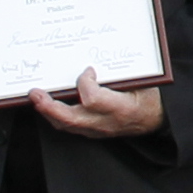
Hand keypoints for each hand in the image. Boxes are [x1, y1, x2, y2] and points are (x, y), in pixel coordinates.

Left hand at [34, 70, 165, 138]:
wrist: (157, 120)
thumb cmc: (150, 97)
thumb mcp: (141, 81)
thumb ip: (118, 74)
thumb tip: (94, 60)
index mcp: (122, 108)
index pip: (93, 100)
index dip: (84, 83)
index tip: (87, 70)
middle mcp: (107, 123)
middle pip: (71, 119)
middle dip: (49, 106)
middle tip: (35, 93)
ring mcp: (99, 130)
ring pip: (66, 125)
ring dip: (48, 111)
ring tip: (37, 97)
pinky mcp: (93, 132)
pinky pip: (70, 126)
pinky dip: (56, 115)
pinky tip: (49, 104)